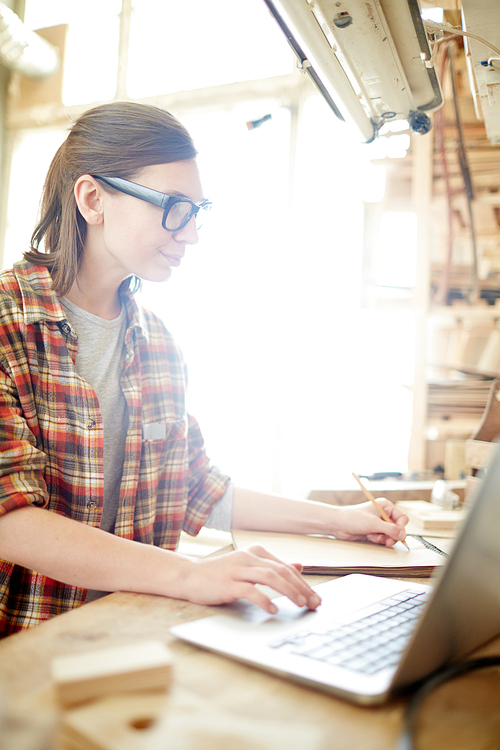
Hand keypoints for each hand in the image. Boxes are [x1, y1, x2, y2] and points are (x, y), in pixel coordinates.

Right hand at [181, 544, 321, 613]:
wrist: (189, 576)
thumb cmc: (220, 575)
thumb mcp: (249, 567)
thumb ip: (273, 567)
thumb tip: (299, 566)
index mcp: (256, 552)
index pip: (286, 567)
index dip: (303, 582)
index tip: (315, 598)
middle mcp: (248, 557)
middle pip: (282, 571)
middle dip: (301, 588)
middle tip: (314, 603)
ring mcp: (237, 569)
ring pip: (270, 577)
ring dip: (289, 592)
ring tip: (300, 604)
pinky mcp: (227, 583)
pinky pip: (250, 590)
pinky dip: (264, 600)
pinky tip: (273, 610)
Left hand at [333, 500, 408, 547]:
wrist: (338, 524)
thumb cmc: (354, 518)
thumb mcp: (373, 523)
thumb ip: (389, 529)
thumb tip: (403, 535)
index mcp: (386, 506)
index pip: (402, 518)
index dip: (401, 527)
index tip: (396, 534)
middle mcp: (384, 514)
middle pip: (398, 528)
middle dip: (392, 536)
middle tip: (387, 542)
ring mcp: (380, 523)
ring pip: (391, 535)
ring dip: (384, 539)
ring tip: (373, 537)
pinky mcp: (375, 531)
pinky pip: (384, 539)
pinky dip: (378, 540)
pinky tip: (369, 537)